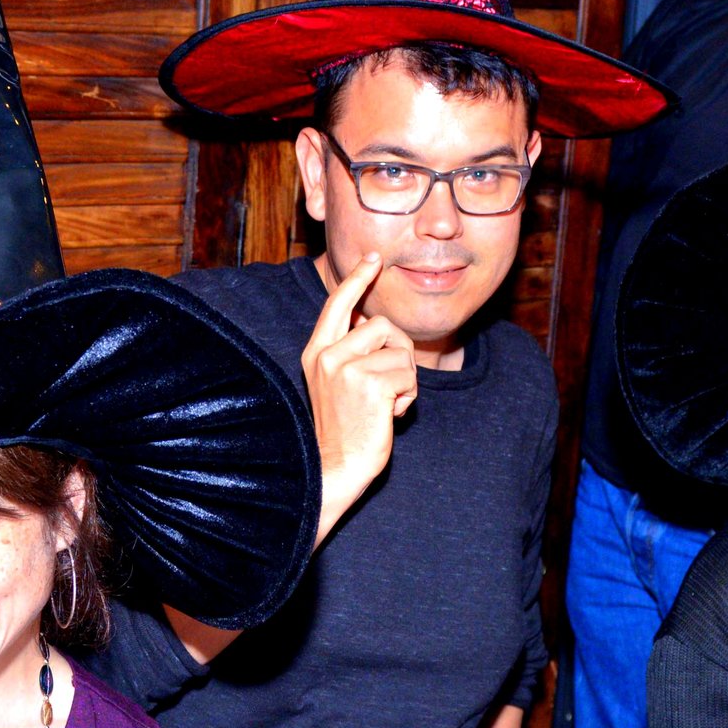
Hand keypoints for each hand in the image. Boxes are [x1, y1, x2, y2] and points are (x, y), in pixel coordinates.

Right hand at [302, 253, 415, 543]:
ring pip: (402, 352)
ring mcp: (348, 369)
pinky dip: (408, 398)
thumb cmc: (341, 431)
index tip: (373, 258)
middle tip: (386, 386)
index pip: (338, 304)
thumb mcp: (335, 384)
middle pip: (383, 326)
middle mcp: (328, 355)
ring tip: (384, 405)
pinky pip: (410, 376)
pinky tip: (389, 416)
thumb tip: (368, 321)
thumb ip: (348, 352)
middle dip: (397, 352)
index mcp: (316, 352)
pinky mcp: (370, 384)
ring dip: (404, 380)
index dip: (358, 279)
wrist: (333, 469)